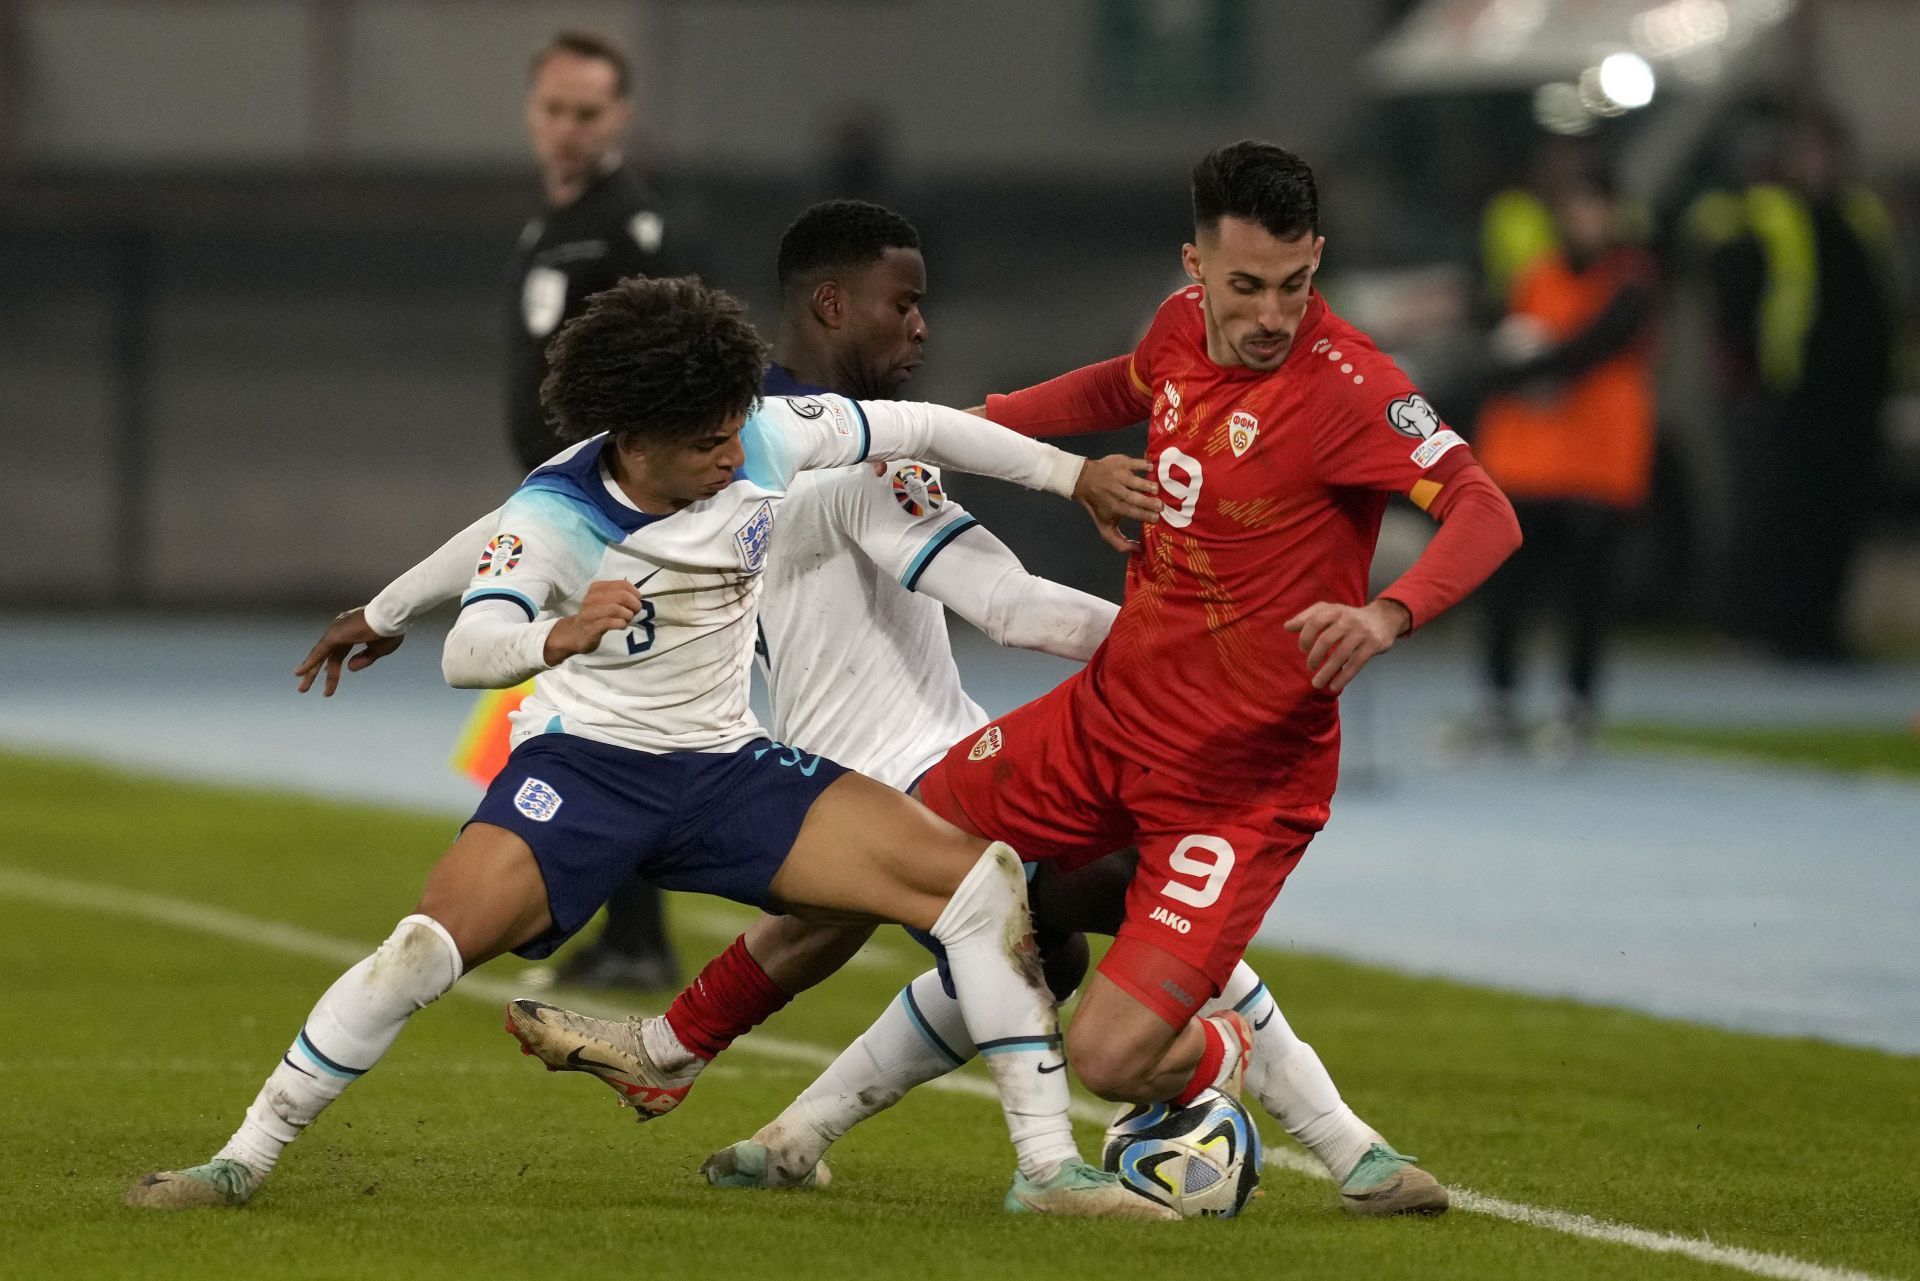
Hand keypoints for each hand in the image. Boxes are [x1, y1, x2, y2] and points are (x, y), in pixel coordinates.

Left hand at [295, 608, 403, 696]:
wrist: (391, 618)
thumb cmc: (389, 631)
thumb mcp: (379, 650)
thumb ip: (365, 659)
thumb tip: (349, 668)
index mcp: (352, 632)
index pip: (338, 651)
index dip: (332, 665)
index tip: (325, 673)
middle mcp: (341, 630)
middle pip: (326, 655)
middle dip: (317, 672)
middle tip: (306, 687)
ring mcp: (336, 631)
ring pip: (320, 655)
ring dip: (311, 672)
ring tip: (302, 689)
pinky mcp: (335, 635)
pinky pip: (319, 652)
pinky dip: (309, 663)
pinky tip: (300, 673)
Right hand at [543, 579, 643, 665]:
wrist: (575, 633)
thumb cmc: (594, 616)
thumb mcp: (604, 601)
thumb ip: (618, 596)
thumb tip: (638, 597)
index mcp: (597, 587)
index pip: (623, 584)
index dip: (635, 593)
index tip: (636, 602)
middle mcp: (592, 597)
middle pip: (623, 596)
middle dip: (634, 605)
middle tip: (634, 612)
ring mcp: (590, 612)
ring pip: (618, 609)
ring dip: (628, 616)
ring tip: (627, 620)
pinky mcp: (592, 627)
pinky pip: (612, 623)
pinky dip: (622, 624)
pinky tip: (621, 626)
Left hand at [1073, 454, 1160, 553]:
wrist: (1083, 480)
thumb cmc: (1098, 505)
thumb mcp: (1105, 526)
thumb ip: (1119, 542)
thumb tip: (1140, 550)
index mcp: (1113, 507)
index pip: (1131, 512)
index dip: (1145, 515)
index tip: (1157, 518)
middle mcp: (1115, 491)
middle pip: (1134, 498)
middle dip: (1149, 502)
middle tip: (1161, 506)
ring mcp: (1119, 475)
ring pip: (1136, 481)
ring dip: (1149, 485)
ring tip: (1158, 489)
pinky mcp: (1122, 462)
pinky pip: (1136, 463)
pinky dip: (1145, 465)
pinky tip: (1153, 469)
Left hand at [1283, 599, 1410, 692]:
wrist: (1383, 618)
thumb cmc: (1349, 617)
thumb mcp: (1330, 611)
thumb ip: (1308, 618)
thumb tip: (1287, 627)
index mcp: (1334, 610)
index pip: (1315, 621)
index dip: (1305, 636)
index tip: (1303, 649)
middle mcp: (1347, 620)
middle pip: (1327, 640)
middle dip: (1315, 657)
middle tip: (1310, 667)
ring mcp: (1361, 633)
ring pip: (1341, 655)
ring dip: (1327, 672)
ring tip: (1317, 684)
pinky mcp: (1372, 645)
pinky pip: (1356, 663)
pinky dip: (1343, 677)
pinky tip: (1334, 686)